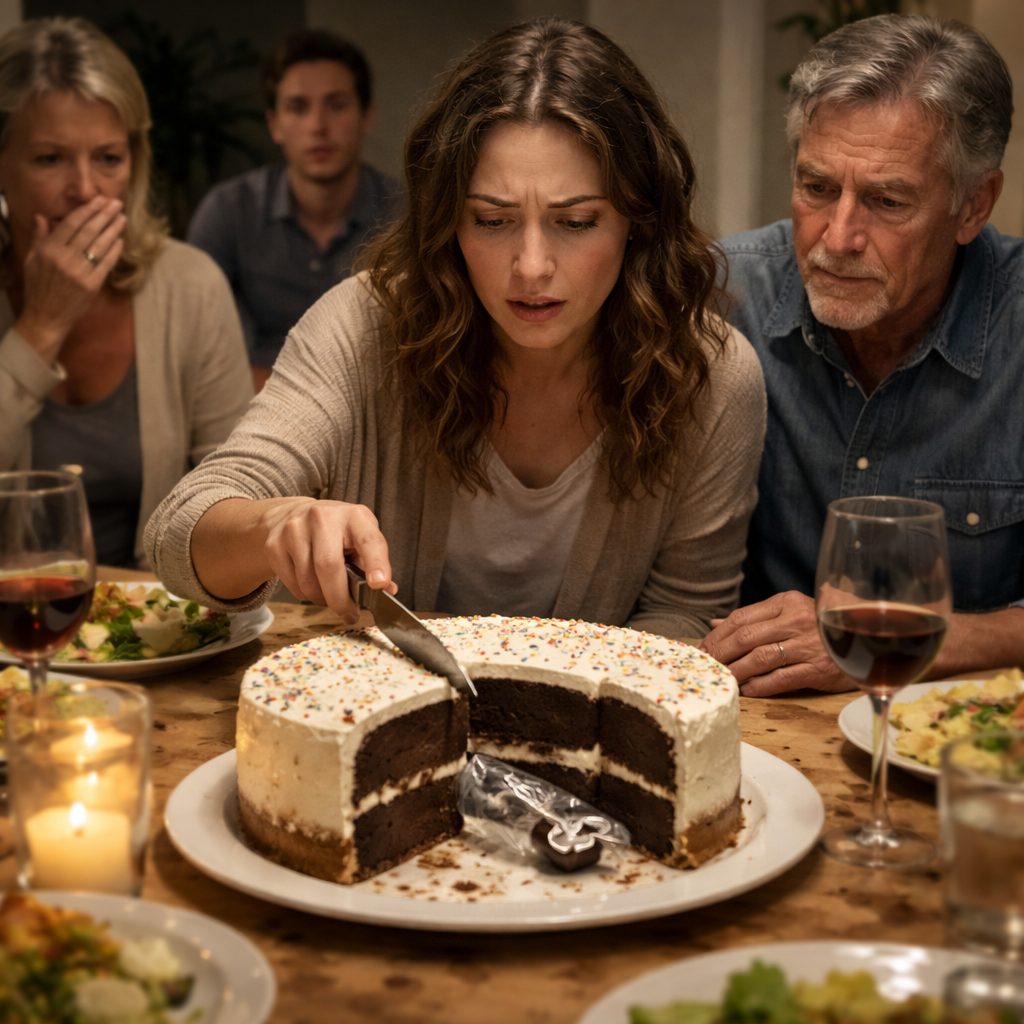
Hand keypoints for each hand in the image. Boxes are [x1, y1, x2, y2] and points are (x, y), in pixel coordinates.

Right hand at [16, 197, 125, 360]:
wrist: (46, 317)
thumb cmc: (38, 288)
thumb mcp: (32, 261)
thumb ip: (39, 238)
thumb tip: (41, 216)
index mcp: (48, 250)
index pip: (70, 224)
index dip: (87, 210)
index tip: (99, 201)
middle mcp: (63, 259)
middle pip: (88, 231)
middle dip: (104, 215)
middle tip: (116, 203)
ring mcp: (79, 272)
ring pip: (99, 245)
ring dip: (113, 230)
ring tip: (122, 218)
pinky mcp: (91, 286)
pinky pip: (105, 264)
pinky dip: (114, 251)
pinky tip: (120, 240)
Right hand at [258, 498, 396, 623]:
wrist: (292, 515)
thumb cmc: (336, 532)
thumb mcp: (360, 537)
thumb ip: (374, 562)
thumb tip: (387, 591)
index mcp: (354, 516)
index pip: (368, 540)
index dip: (375, 563)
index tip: (380, 584)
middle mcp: (322, 518)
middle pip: (328, 566)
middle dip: (340, 598)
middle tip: (349, 614)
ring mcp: (294, 529)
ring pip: (308, 581)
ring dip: (322, 598)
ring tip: (330, 596)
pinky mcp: (274, 544)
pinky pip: (292, 584)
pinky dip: (305, 594)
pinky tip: (312, 585)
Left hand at [700, 591, 853, 695]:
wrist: (868, 639)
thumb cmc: (821, 627)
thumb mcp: (789, 613)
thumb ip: (754, 618)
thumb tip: (714, 623)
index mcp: (786, 602)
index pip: (741, 618)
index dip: (717, 636)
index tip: (702, 649)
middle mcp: (796, 620)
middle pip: (746, 637)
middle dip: (720, 654)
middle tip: (705, 666)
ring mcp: (808, 644)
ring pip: (760, 658)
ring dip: (736, 671)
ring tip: (721, 679)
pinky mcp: (818, 668)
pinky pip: (780, 678)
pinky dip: (759, 686)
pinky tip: (746, 691)